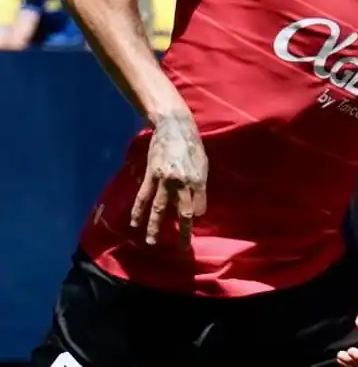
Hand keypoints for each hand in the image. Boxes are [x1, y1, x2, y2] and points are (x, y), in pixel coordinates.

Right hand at [130, 111, 207, 247]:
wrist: (174, 127)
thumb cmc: (193, 145)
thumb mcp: (203, 164)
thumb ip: (200, 184)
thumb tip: (197, 204)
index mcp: (199, 180)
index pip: (199, 207)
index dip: (197, 216)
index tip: (194, 223)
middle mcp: (183, 183)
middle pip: (183, 213)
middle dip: (183, 232)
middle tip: (182, 249)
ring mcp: (165, 180)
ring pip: (160, 209)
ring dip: (155, 227)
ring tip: (152, 242)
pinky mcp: (151, 176)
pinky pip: (143, 197)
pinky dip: (138, 212)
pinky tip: (135, 223)